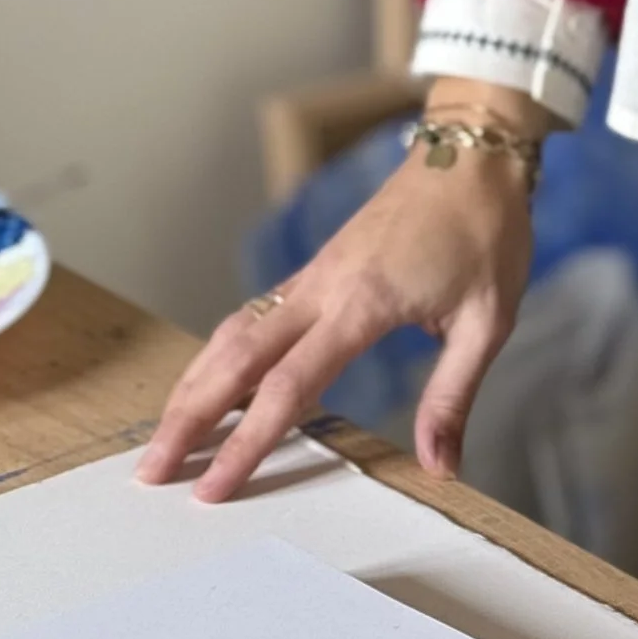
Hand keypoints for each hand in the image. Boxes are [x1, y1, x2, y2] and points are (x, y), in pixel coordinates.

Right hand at [138, 83, 544, 501]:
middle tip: (151, 469)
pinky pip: (256, 314)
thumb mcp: (486, 319)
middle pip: (235, 358)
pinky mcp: (319, 266)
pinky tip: (213, 377)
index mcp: (360, 304)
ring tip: (165, 431)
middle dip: (188, 415)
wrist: (472, 152)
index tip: (211, 486)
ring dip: (195, 382)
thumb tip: (441, 467)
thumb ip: (453, 396)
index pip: (285, 388)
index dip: (244, 443)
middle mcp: (322, 287)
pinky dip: (223, 352)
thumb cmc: (484, 230)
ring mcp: (315, 274)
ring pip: (235, 331)